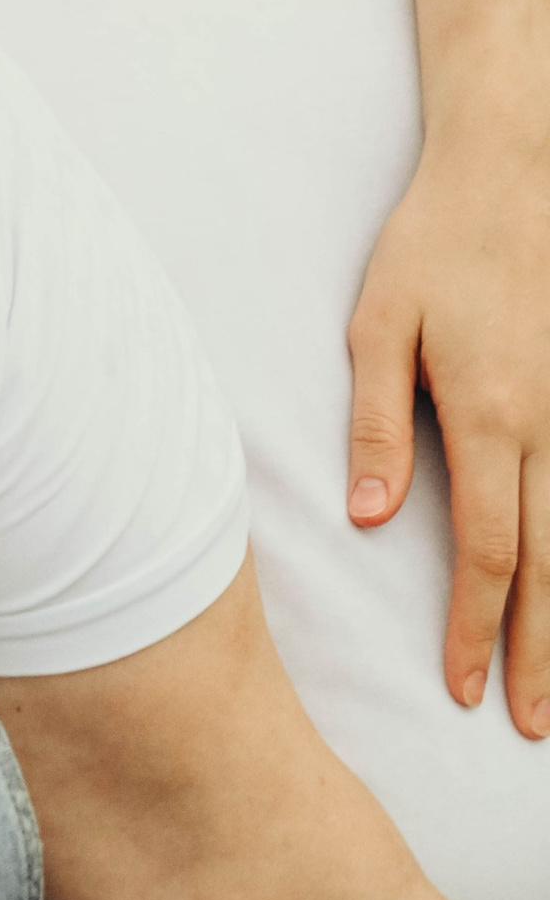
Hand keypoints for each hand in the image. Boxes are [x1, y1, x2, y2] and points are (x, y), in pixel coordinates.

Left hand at [347, 92, 549, 735]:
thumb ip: (375, 425)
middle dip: (538, 654)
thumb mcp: (377, 323)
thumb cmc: (432, 245)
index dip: (474, 627)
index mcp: (490, 415)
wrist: (511, 173)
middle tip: (531, 726)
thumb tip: (367, 521)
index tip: (461, 688)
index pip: (486, 552)